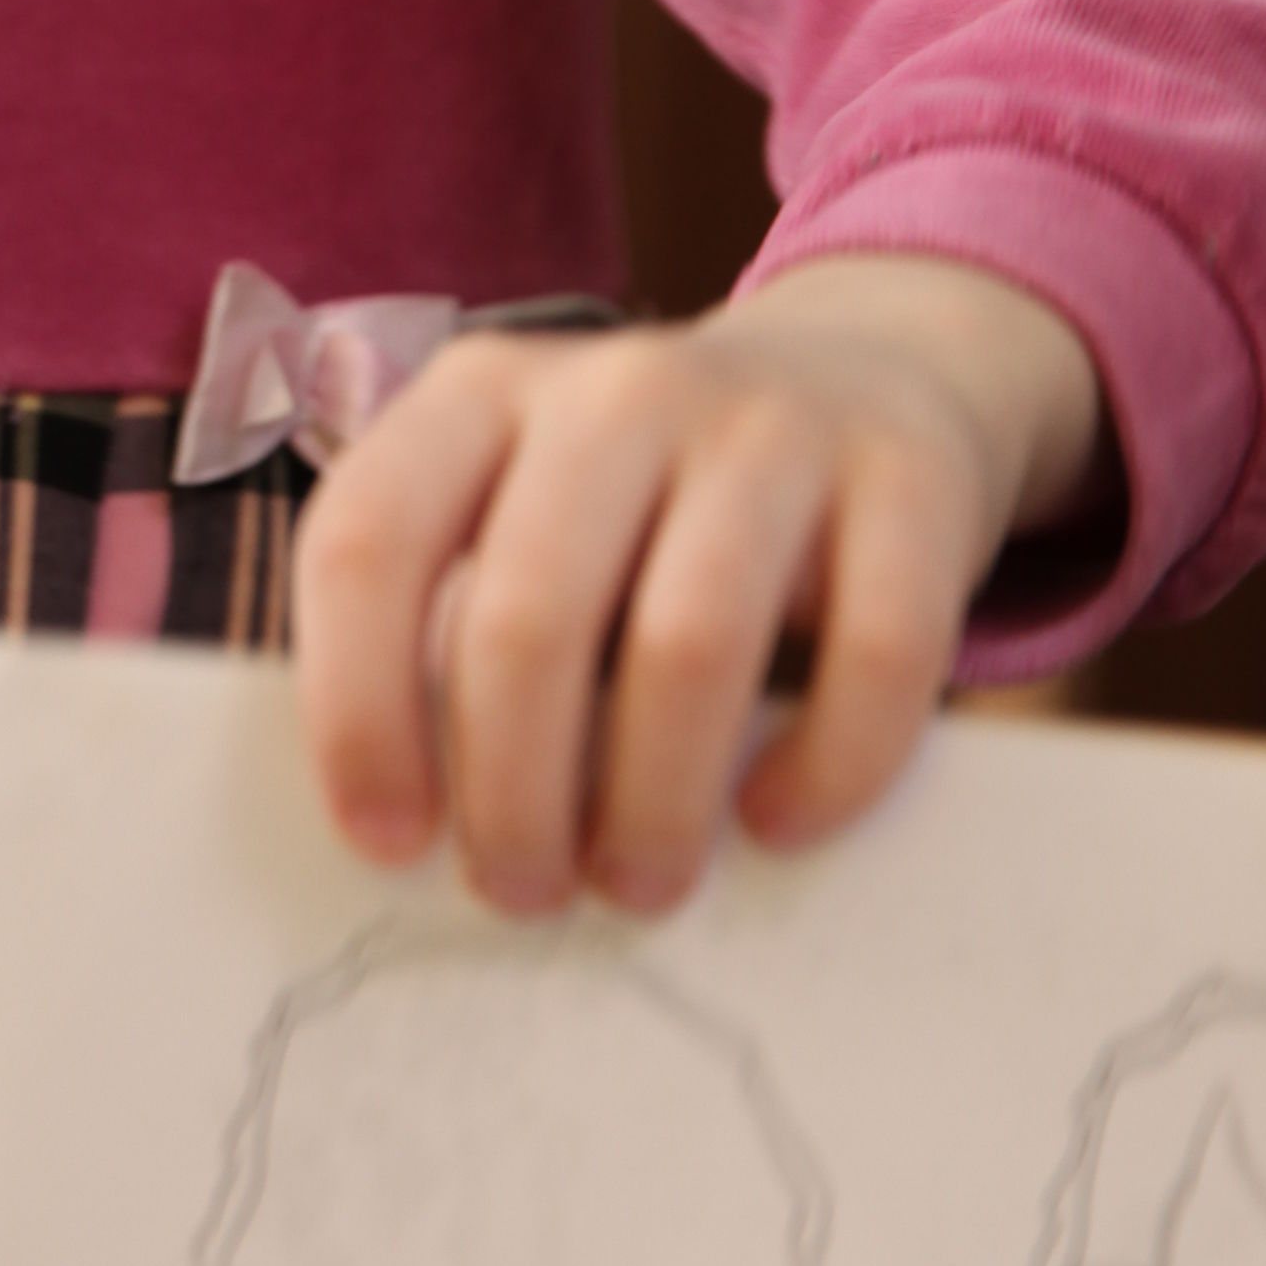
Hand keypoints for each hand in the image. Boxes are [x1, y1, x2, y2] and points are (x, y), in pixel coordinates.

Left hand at [290, 255, 1107, 915]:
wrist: (870, 373)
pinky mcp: (908, 479)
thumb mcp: (524, 507)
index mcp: (484, 393)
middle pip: (529, 615)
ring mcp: (771, 424)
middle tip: (523, 892)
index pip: (370, 540)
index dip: (356, 709)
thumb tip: (404, 822)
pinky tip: (777, 821)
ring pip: (688, 644)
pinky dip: (822, 768)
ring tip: (638, 885)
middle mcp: (619, 387)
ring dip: (651, 805)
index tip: (389, 843)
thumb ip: (450, 622)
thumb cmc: (653, 499)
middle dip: (513, 792)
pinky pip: (873, 655)